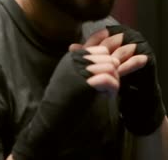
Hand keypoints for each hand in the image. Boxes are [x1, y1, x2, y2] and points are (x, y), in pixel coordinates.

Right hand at [12, 44, 118, 159]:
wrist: (52, 117)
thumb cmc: (64, 99)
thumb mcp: (75, 76)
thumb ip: (89, 66)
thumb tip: (112, 54)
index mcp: (73, 56)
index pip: (102, 50)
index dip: (109, 64)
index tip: (106, 79)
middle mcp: (75, 60)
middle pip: (108, 58)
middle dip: (114, 73)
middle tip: (109, 87)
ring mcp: (79, 71)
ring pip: (110, 67)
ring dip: (115, 81)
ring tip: (108, 92)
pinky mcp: (83, 83)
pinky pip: (107, 79)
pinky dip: (113, 88)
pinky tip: (108, 95)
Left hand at [71, 28, 147, 76]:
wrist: (136, 89)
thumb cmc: (115, 72)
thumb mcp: (100, 62)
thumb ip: (88, 54)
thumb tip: (71, 47)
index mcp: (116, 31)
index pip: (101, 34)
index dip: (91, 45)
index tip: (81, 56)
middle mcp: (129, 34)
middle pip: (112, 42)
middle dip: (100, 54)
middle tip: (90, 65)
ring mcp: (140, 43)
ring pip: (122, 51)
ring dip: (112, 62)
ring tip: (102, 71)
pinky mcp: (148, 54)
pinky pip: (136, 59)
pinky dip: (126, 67)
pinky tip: (117, 75)